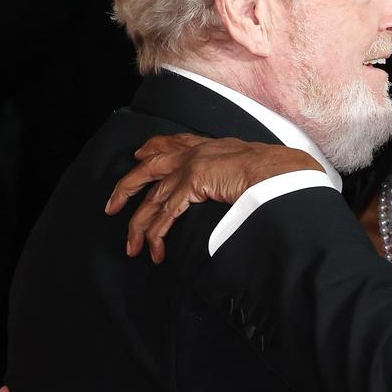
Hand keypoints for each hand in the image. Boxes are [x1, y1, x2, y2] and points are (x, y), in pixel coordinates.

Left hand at [105, 135, 316, 262]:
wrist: (280, 170)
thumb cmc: (273, 172)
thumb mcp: (247, 164)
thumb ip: (233, 171)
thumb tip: (239, 183)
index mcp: (205, 146)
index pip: (169, 142)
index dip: (150, 149)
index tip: (138, 155)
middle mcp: (192, 153)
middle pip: (147, 169)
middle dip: (125, 189)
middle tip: (110, 207)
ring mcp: (189, 167)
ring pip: (152, 199)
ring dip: (139, 226)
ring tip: (132, 247)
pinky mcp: (192, 184)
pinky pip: (166, 213)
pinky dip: (157, 233)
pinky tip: (154, 248)